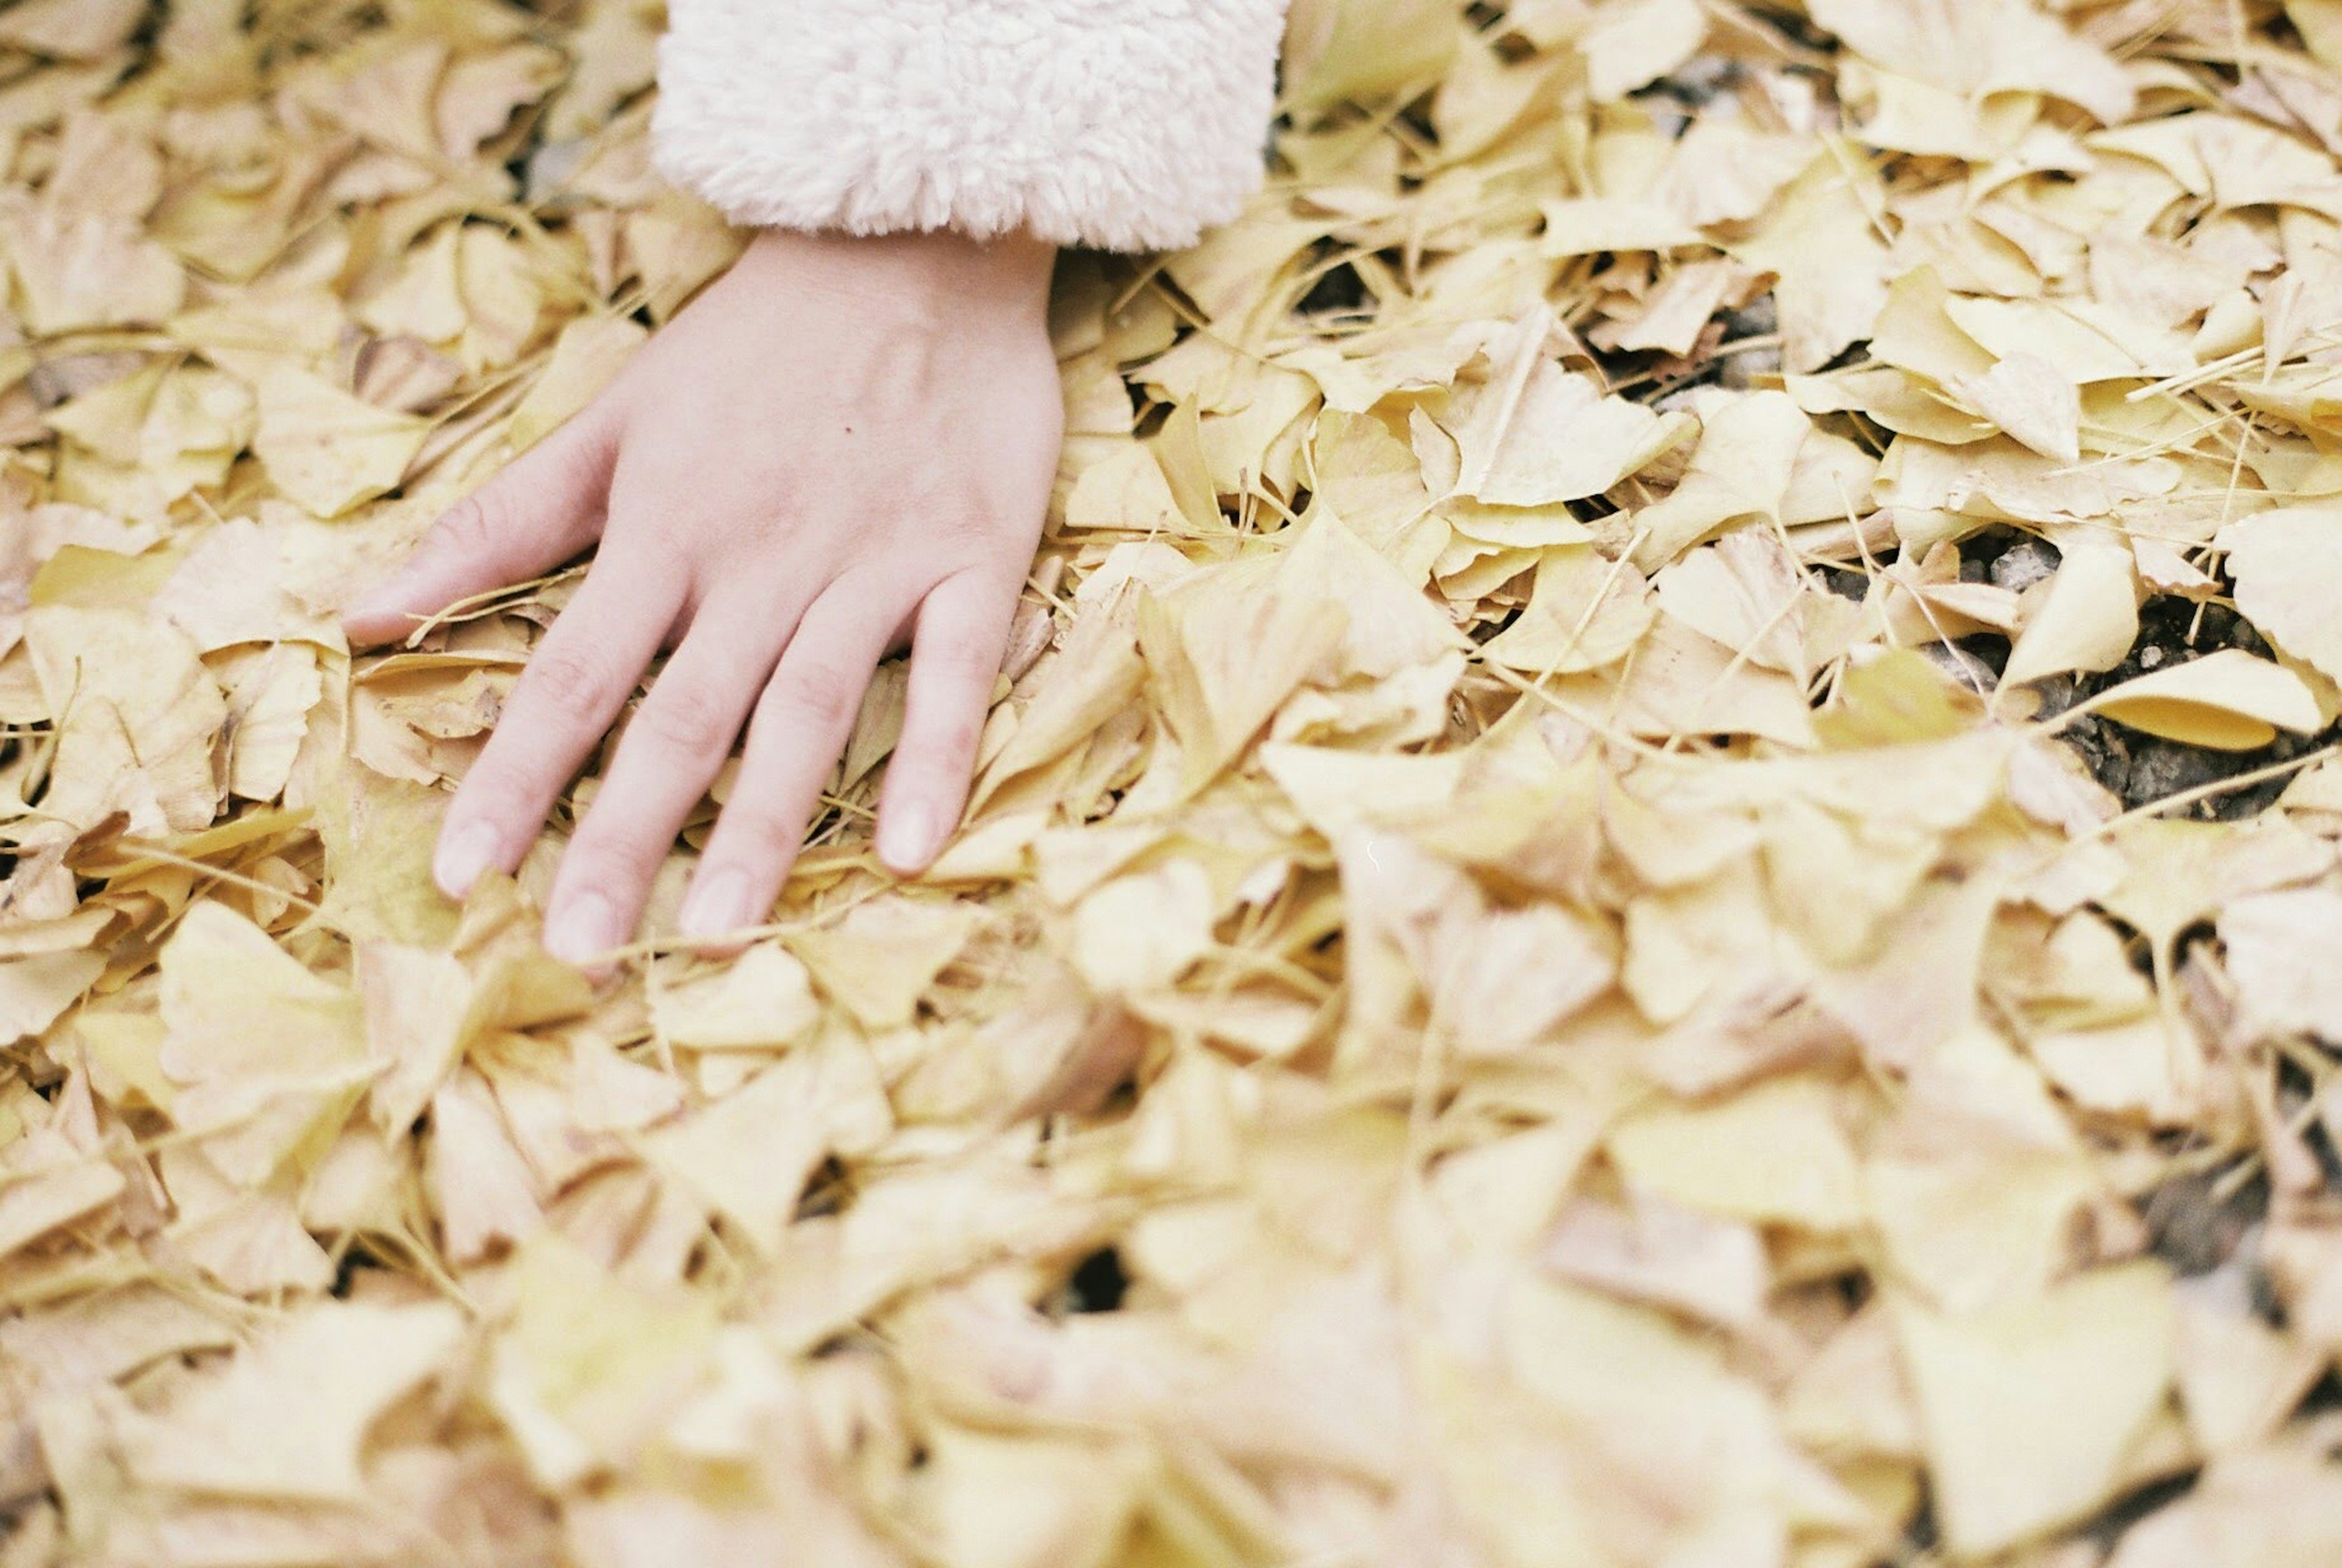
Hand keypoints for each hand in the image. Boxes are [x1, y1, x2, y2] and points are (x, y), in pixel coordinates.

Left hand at [344, 228, 1061, 963]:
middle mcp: (763, 557)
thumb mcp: (614, 418)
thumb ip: (499, 523)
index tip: (464, 877)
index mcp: (667, 527)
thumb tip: (358, 609)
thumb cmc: (754, 346)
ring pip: (811, 710)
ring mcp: (873, 560)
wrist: (911, 245)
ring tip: (717, 935)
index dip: (516, 775)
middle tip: (578, 951)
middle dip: (625, 838)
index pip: (575, 671)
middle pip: (683, 715)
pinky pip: (960, 670)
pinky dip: (941, 756)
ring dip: (764, 826)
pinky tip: (915, 851)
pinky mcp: (974, 554)